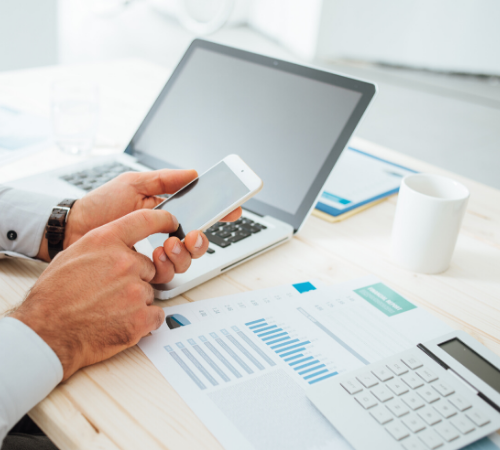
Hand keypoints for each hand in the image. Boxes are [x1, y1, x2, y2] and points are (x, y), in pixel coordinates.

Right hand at [12, 209, 177, 379]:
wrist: (46, 334)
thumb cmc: (53, 297)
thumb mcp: (72, 255)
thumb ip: (102, 246)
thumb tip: (118, 246)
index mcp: (106, 242)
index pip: (145, 220)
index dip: (163, 220)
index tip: (172, 222)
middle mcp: (124, 262)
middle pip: (148, 266)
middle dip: (134, 279)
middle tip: (110, 292)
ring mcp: (135, 290)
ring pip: (150, 292)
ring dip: (136, 301)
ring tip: (108, 309)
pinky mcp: (141, 317)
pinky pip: (156, 315)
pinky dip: (143, 321)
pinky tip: (120, 322)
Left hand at [37, 169, 241, 282]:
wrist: (76, 227)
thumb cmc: (102, 205)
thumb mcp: (135, 184)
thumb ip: (166, 180)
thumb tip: (193, 173)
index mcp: (167, 213)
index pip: (200, 214)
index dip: (219, 213)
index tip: (233, 209)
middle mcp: (166, 235)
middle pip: (198, 243)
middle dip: (201, 242)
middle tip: (193, 235)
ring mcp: (157, 254)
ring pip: (187, 260)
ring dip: (183, 253)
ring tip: (168, 244)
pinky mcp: (145, 271)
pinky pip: (168, 273)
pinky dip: (167, 264)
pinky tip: (156, 254)